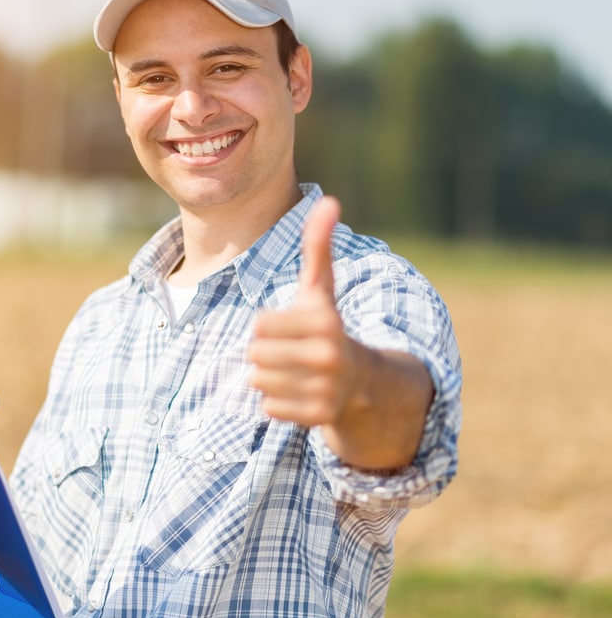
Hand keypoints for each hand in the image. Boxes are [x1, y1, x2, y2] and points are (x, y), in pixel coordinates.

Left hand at [248, 196, 360, 426]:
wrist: (362, 383)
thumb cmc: (328, 328)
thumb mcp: (321, 289)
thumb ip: (318, 247)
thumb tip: (328, 200)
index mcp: (325, 323)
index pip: (259, 326)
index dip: (268, 326)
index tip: (291, 328)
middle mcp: (328, 358)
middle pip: (255, 354)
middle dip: (266, 352)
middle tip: (291, 352)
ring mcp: (326, 390)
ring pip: (260, 382)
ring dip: (270, 377)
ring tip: (296, 372)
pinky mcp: (319, 417)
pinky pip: (269, 408)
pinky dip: (277, 402)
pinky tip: (299, 392)